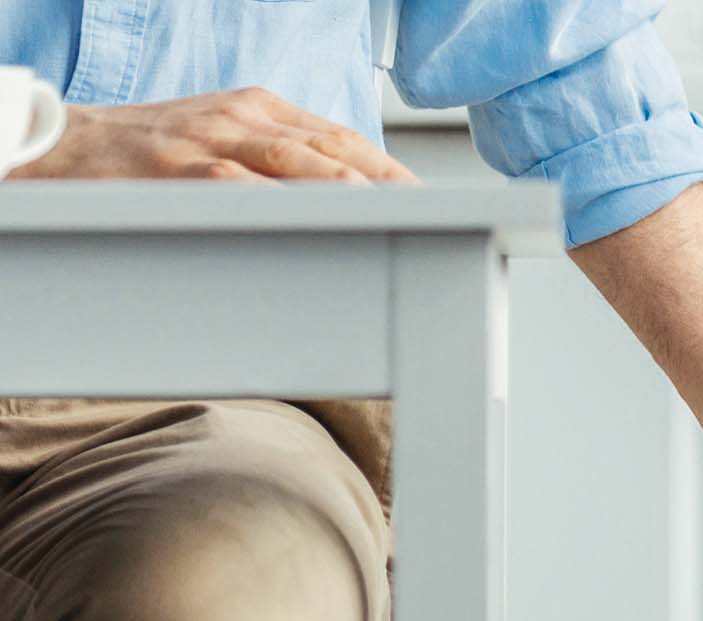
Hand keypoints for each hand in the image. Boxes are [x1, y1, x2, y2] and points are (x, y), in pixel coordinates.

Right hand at [12, 88, 416, 183]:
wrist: (67, 149)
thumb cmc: (149, 157)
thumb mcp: (221, 142)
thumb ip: (277, 165)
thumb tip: (338, 204)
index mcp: (259, 109)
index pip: (343, 139)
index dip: (390, 172)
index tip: (429, 202)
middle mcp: (246, 118)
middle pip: (338, 151)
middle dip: (391, 185)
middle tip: (434, 218)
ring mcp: (219, 143)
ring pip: (305, 164)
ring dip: (357, 193)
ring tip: (402, 220)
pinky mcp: (192, 171)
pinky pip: (255, 190)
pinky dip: (297, 208)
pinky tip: (332, 228)